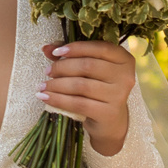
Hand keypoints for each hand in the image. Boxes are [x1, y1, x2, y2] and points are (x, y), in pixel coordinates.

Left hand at [38, 39, 136, 154]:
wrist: (110, 120)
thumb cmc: (97, 88)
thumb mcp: (88, 69)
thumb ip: (70, 55)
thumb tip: (47, 48)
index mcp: (123, 59)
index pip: (99, 48)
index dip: (76, 48)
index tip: (56, 53)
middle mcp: (125, 76)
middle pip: (88, 66)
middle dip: (62, 67)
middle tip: (47, 71)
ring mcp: (119, 95)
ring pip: (81, 85)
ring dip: (57, 84)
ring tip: (42, 86)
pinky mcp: (109, 113)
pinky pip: (78, 104)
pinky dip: (58, 100)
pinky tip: (45, 97)